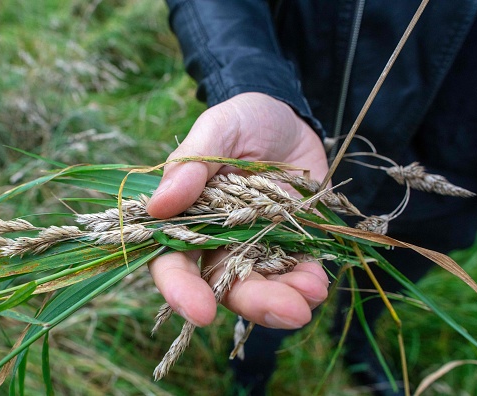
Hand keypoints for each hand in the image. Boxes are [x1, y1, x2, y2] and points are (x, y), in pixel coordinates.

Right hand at [147, 92, 329, 328]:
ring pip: (261, 286)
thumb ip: (190, 164)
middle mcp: (216, 239)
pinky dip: (307, 282)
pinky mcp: (288, 245)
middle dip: (254, 302)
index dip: (181, 290)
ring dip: (285, 299)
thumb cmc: (245, 120)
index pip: (172, 261)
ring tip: (312, 295)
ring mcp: (254, 245)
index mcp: (186, 216)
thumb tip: (158, 206)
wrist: (290, 120)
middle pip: (223, 284)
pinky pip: (294, 273)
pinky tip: (318, 282)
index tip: (200, 311)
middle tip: (288, 312)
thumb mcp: (220, 128)